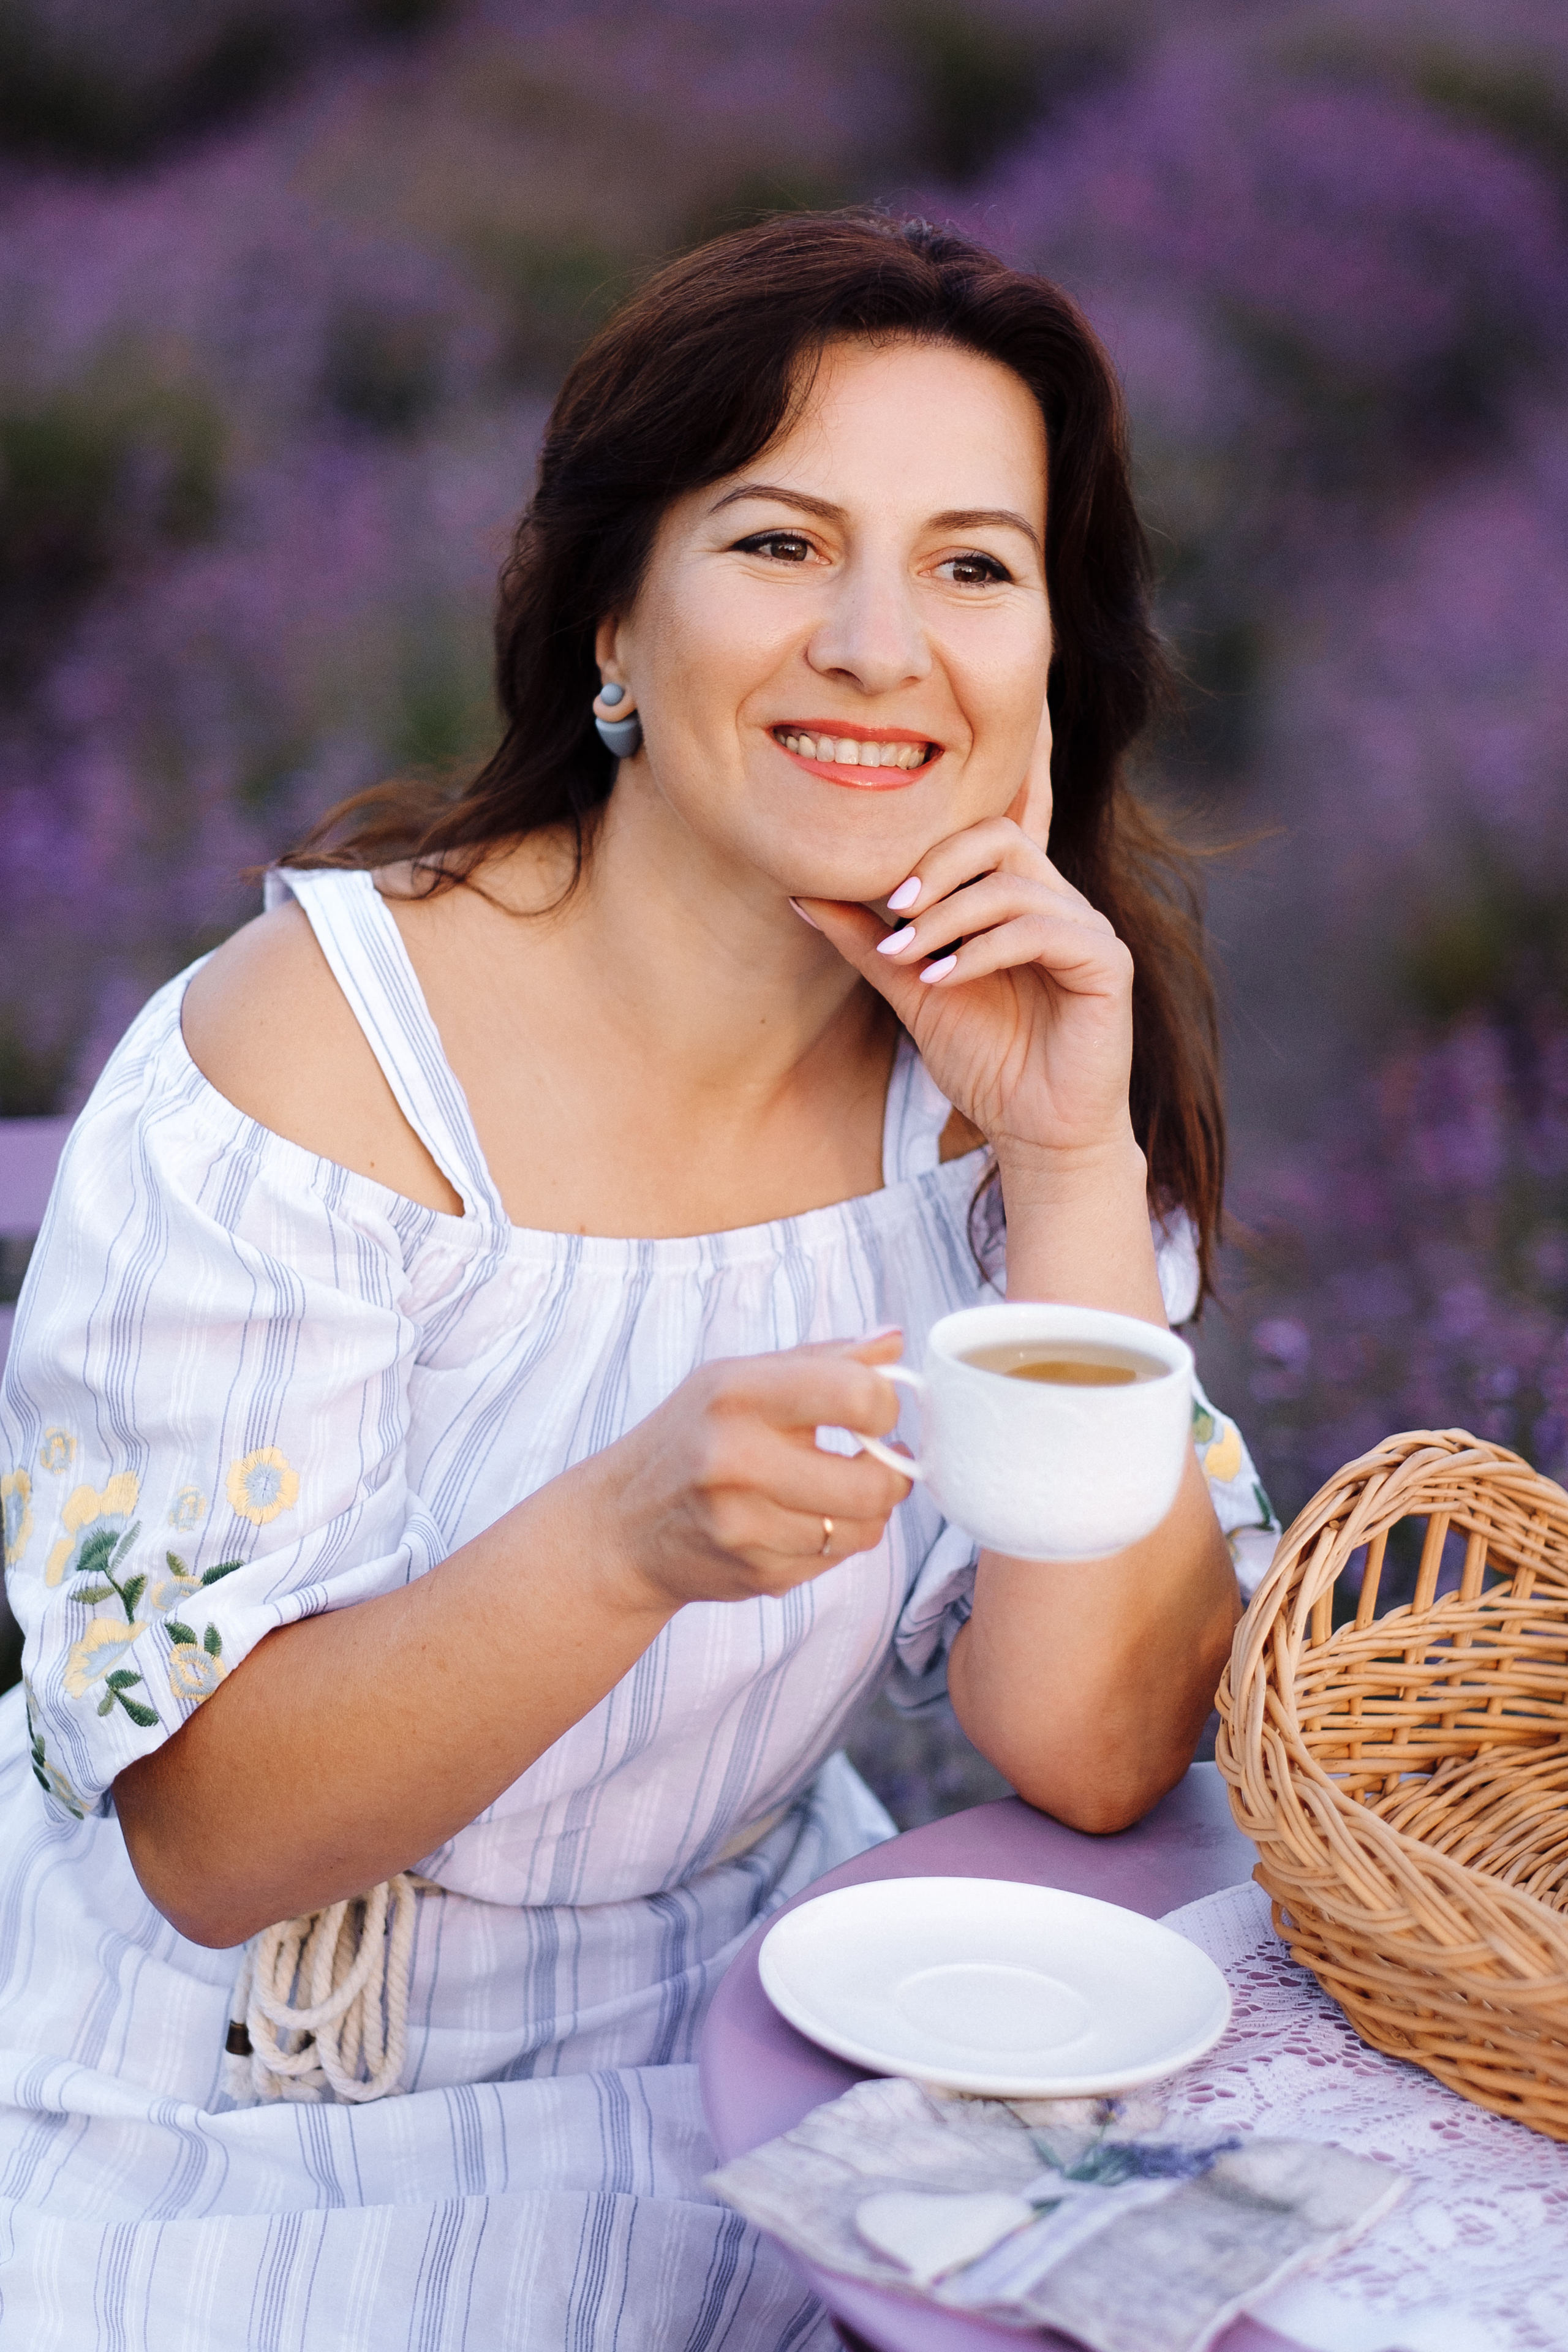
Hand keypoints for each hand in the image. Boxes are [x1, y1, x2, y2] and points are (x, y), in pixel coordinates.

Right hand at [597, 1331, 913, 1612]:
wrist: (622, 1527)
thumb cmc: (690, 1437)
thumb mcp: (739, 1378)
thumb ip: (824, 1359)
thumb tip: (896, 1340)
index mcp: (738, 1393)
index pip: (857, 1396)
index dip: (885, 1405)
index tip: (874, 1411)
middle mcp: (736, 1459)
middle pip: (873, 1481)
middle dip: (892, 1472)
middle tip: (881, 1460)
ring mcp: (744, 1525)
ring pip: (864, 1528)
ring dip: (867, 1510)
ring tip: (841, 1489)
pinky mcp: (755, 1574)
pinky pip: (836, 1561)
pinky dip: (834, 1542)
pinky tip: (803, 1520)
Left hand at [795, 768, 1135, 1182]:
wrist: (1035, 1133)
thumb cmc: (986, 1063)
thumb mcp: (914, 992)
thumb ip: (870, 944)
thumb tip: (802, 896)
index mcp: (1020, 901)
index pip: (977, 835)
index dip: (927, 854)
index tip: (881, 903)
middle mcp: (1059, 904)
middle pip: (1000, 837)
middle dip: (938, 868)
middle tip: (896, 912)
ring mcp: (1088, 930)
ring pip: (1012, 888)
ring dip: (948, 920)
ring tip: (907, 958)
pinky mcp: (1108, 964)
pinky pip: (1042, 932)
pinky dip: (982, 952)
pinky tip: (942, 980)